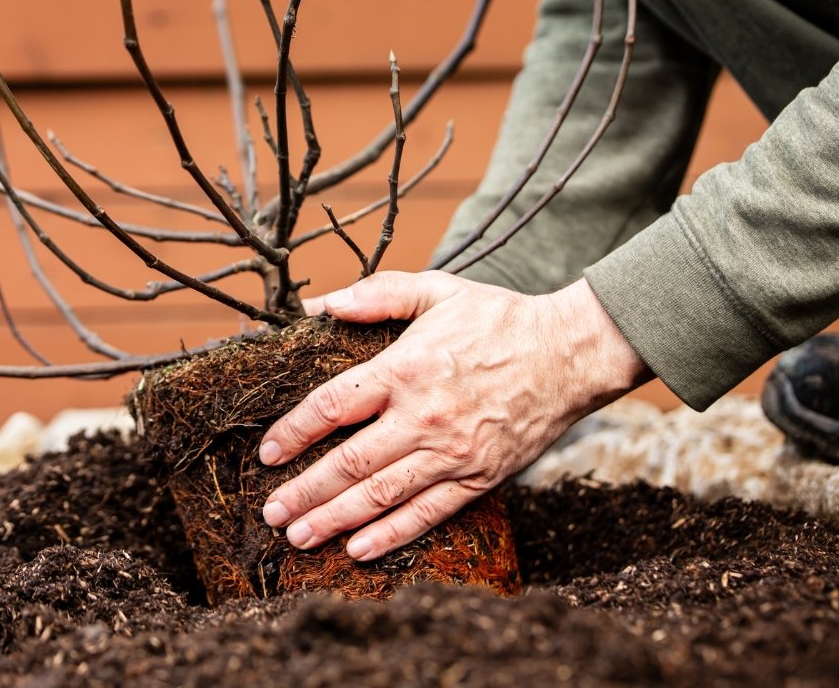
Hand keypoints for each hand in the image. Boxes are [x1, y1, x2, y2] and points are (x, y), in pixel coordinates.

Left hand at [258, 271, 647, 560]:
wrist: (570, 354)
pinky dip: (391, 534)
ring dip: (334, 520)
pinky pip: (427, 513)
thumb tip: (321, 303)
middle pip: (348, 462)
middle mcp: (423, 416)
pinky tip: (358, 549)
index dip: (294, 433)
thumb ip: (378, 294)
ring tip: (299, 537)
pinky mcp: (479, 478)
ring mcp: (452, 452)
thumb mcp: (438, 289)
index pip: (332, 406)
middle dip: (304, 491)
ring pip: (381, 495)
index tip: (268, 454)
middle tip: (270, 513)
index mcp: (405, 369)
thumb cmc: (500, 320)